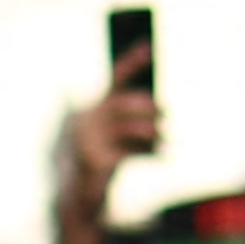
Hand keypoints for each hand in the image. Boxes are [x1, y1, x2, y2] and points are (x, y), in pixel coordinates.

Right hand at [54, 74, 166, 243]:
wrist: (79, 198)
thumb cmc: (101, 161)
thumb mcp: (115, 137)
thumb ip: (130, 119)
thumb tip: (158, 106)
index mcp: (90, 109)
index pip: (114, 79)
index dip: (132, 62)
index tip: (148, 45)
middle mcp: (85, 121)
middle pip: (123, 102)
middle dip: (148, 106)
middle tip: (165, 113)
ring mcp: (89, 141)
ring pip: (129, 126)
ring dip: (152, 130)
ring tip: (165, 136)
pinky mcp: (96, 161)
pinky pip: (130, 151)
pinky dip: (149, 152)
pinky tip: (162, 155)